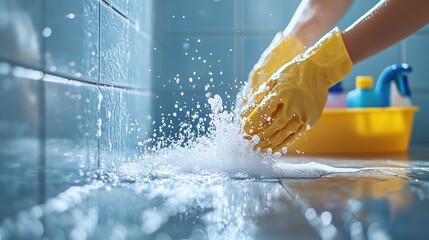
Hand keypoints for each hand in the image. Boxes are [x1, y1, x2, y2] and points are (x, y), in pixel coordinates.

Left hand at [241, 28, 352, 153]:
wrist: (318, 71)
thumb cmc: (291, 74)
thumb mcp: (273, 81)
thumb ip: (259, 98)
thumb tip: (245, 114)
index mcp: (281, 93)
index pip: (262, 112)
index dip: (252, 123)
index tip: (243, 130)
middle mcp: (293, 105)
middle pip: (273, 126)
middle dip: (259, 137)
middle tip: (249, 143)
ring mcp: (304, 114)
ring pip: (284, 134)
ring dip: (270, 144)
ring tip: (260, 149)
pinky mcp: (311, 120)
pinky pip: (295, 135)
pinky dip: (284, 143)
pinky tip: (275, 148)